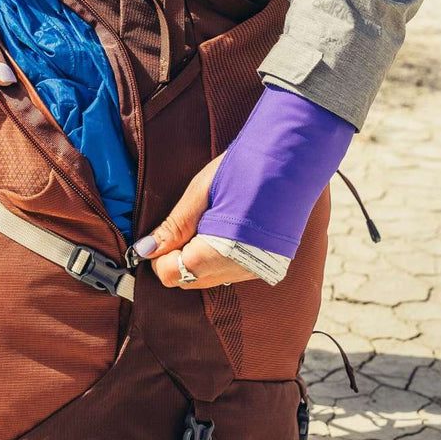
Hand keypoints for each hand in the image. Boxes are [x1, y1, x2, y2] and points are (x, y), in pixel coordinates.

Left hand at [133, 155, 258, 289]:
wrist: (294, 159)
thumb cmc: (244, 169)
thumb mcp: (201, 192)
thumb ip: (174, 226)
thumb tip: (146, 249)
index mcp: (218, 254)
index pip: (171, 275)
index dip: (161, 254)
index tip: (164, 232)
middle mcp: (238, 270)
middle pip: (187, 280)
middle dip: (178, 256)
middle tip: (187, 222)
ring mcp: (253, 271)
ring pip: (207, 277)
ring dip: (197, 256)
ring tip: (209, 221)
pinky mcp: (266, 265)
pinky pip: (227, 271)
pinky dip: (217, 256)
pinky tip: (226, 228)